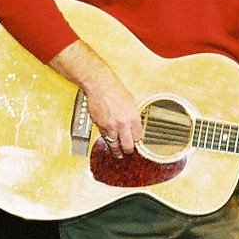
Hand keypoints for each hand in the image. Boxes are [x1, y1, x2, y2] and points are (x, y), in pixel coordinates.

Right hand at [49, 40, 142, 157]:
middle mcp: (122, 124)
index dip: (137, 140)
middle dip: (128, 150)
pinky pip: (105, 137)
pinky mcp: (100, 126)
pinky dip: (107, 140)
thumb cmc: (115, 90)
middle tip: (128, 151)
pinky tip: (109, 141)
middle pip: (128, 146)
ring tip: (118, 154)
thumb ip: (133, 116)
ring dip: (117, 150)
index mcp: (133, 117)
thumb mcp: (131, 102)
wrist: (99, 85)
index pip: (138, 137)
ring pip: (115, 145)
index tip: (136, 141)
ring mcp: (110, 126)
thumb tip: (134, 126)